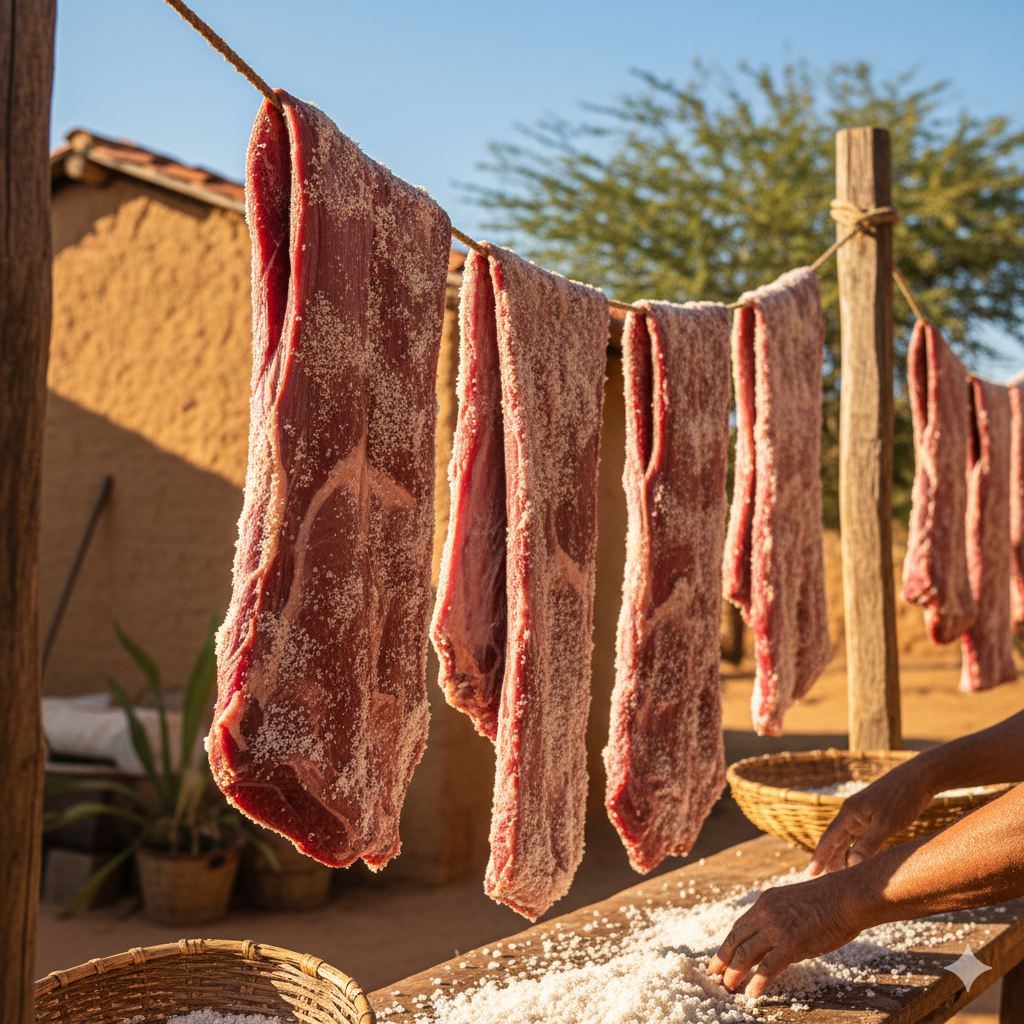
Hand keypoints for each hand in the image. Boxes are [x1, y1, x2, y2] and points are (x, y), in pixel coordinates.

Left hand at [707, 875, 864, 997]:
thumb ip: (780, 917)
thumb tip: (774, 938)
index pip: (740, 926)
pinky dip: (757, 982)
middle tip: (713, 974)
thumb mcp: (794, 902)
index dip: (728, 944)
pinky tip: (752, 993)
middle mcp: (765, 913)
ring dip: (735, 973)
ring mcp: (776, 928)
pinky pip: (768, 967)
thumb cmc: (829, 901)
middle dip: (723, 958)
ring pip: (746, 954)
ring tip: (727, 987)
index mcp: (765, 902)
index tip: (719, 956)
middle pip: (736, 939)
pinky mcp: (790, 944)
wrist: (846, 896)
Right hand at [808, 765, 934, 875]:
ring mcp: (863, 815)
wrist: (919, 778)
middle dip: (828, 859)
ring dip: (841, 856)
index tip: (810, 873)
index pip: (829, 839)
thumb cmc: (902, 798)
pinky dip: (856, 850)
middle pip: (835, 840)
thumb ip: (868, 844)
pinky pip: (860, 837)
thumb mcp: (886, 823)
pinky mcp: (875, 817)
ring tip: (837, 874)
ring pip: (847, 839)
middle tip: (821, 880)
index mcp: (850, 813)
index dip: (820, 857)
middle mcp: (852, 814)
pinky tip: (857, 860)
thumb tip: (851, 864)